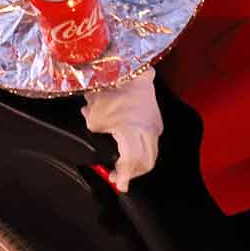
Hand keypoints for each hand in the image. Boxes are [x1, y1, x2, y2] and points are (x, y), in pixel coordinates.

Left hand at [82, 67, 163, 191]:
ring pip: (152, 153)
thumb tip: (93, 131)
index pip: (132, 162)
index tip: (119, 184)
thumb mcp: (94, 115)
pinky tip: (132, 148)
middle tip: (119, 177)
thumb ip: (93, 130)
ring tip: (124, 165)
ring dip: (138, 163)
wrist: (128, 66)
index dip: (124, 176)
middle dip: (133, 173)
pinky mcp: (157, 118)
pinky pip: (153, 142)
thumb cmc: (110, 88)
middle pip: (146, 162)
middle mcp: (148, 131)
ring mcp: (155, 125)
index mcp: (133, 132)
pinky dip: (143, 150)